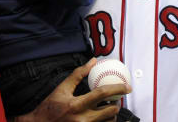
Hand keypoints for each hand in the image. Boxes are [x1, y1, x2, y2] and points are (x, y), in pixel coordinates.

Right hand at [12, 58, 129, 121]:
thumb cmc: (49, 107)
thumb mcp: (62, 88)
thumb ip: (78, 74)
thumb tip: (92, 61)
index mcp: (76, 105)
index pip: (102, 94)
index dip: (118, 88)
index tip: (127, 86)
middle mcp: (82, 119)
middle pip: (110, 111)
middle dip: (116, 104)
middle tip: (115, 99)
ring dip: (111, 114)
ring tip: (106, 108)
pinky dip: (105, 121)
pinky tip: (102, 117)